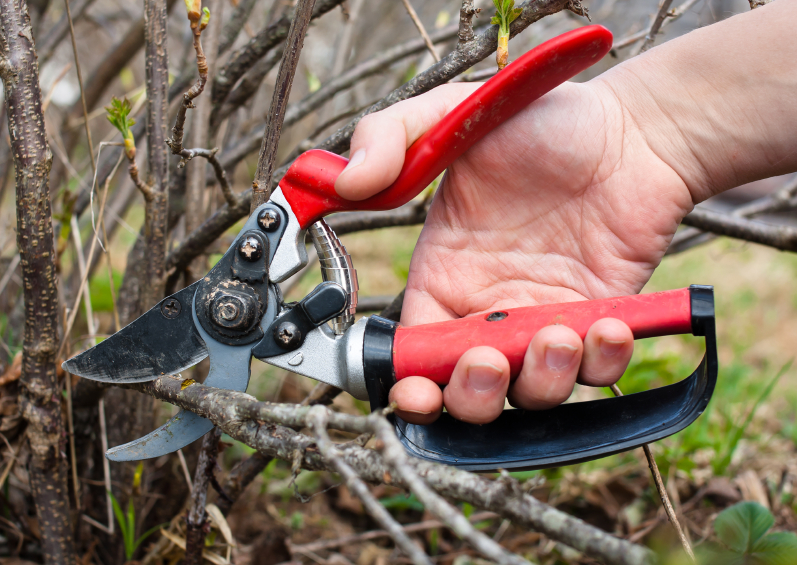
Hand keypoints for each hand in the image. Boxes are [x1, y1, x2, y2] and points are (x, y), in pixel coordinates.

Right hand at [334, 80, 692, 423]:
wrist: (633, 131)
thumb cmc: (541, 121)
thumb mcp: (452, 113)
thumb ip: (389, 136)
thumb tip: (344, 181)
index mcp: (444, 275)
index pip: (413, 352)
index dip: (408, 382)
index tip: (416, 389)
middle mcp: (490, 308)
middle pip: (466, 393)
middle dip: (472, 397)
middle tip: (490, 361)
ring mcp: (545, 321)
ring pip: (530, 395)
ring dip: (540, 381)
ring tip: (560, 334)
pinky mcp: (599, 325)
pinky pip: (596, 373)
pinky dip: (600, 364)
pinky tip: (606, 326)